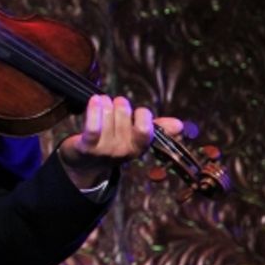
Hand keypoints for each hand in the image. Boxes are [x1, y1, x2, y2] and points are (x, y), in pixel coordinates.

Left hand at [58, 95, 183, 189]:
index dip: (142, 114)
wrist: (85, 163)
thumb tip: (179, 124)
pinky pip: (93, 127)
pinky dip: (94, 110)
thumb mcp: (134, 138)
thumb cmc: (112, 142)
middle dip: (119, 104)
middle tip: (115, 103)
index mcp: (138, 148)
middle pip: (124, 116)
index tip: (136, 111)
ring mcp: (104, 150)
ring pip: (108, 116)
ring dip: (104, 103)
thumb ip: (155, 128)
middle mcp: (123, 151)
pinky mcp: (86, 147)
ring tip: (101, 101)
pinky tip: (94, 100)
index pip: (146, 129)